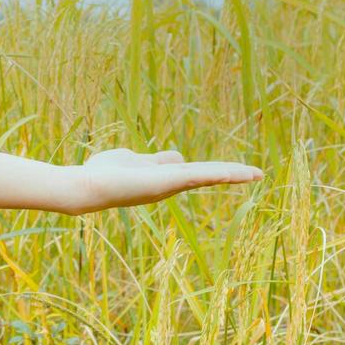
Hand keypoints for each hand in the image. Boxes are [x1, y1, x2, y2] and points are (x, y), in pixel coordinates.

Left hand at [62, 147, 263, 214]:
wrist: (86, 186)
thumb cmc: (103, 174)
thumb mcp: (135, 160)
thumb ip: (156, 159)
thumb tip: (178, 157)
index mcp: (163, 179)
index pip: (196, 173)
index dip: (217, 171)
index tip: (237, 171)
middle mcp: (170, 186)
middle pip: (206, 177)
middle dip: (231, 174)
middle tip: (257, 174)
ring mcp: (170, 185)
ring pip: (207, 177)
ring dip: (232, 174)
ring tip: (256, 173)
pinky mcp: (167, 181)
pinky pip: (198, 175)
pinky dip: (219, 173)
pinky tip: (237, 173)